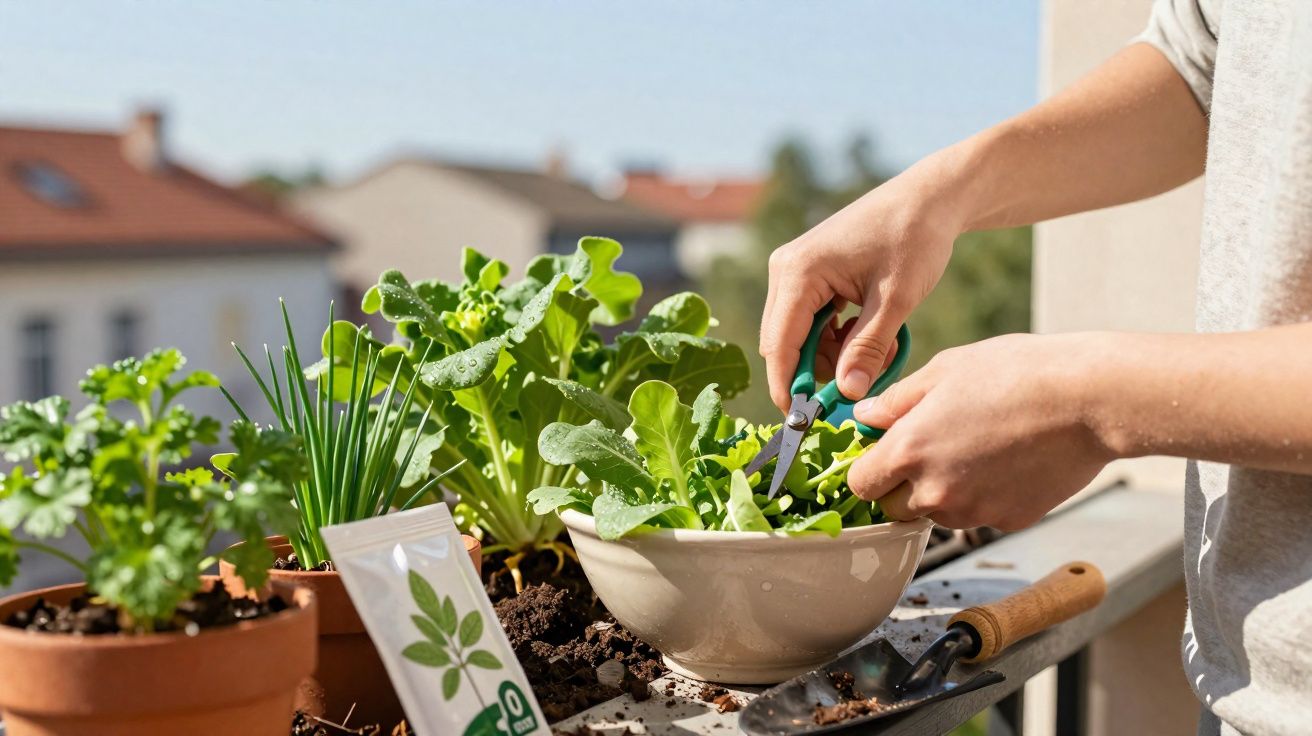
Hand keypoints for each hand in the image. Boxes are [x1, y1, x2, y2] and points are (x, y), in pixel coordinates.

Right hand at [759, 172, 959, 411]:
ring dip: (832, 356)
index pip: (780, 344)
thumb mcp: (896, 301)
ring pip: (799, 336)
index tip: (805, 421)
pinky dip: (837, 338)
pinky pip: (811, 322)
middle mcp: (786, 269)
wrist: (929, 199)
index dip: (788, 387)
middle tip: (858, 388)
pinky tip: (871, 333)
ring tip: (879, 353)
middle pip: (784, 343)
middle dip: (817, 372)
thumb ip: (867, 348)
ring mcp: (795, 270)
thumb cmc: (914, 239)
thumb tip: (847, 394)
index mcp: (798, 272)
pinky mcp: (809, 274)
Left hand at [848, 333, 1114, 530]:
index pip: (860, 485)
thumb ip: (897, 400)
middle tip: (931, 450)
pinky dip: (985, 497)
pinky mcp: (1008, 521)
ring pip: (938, 514)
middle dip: (902, 486)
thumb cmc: (1018, 373)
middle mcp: (935, 491)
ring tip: (977, 449)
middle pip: (894, 509)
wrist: (1088, 399)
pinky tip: (1007, 461)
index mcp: (909, 450)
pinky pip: (980, 516)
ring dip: (944, 493)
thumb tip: (865, 416)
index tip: (883, 454)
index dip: (869, 469)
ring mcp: (973, 511)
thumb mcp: (945, 370)